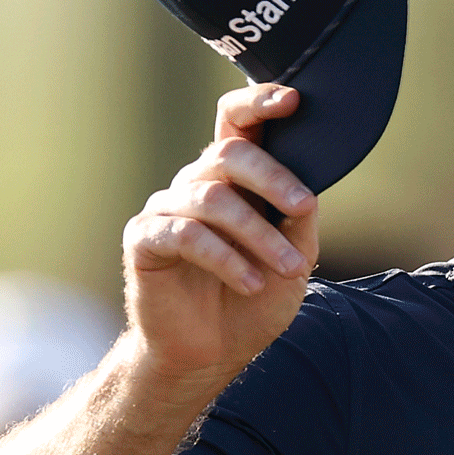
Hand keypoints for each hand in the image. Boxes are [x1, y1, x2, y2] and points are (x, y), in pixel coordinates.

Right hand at [121, 84, 320, 386]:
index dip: (259, 102)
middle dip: (273, 179)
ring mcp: (167, 208)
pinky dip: (224, 258)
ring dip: (258, 235)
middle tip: (304, 209)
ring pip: (213, 199)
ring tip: (287, 270)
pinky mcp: (145, 240)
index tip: (293, 100)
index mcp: (232, 178)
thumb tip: (308, 192)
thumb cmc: (253, 300)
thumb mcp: (293, 259)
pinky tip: (249, 283)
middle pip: (229, 154)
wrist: (211, 353)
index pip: (237, 122)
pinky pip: (185, 235)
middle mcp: (196, 183)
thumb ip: (298, 222)